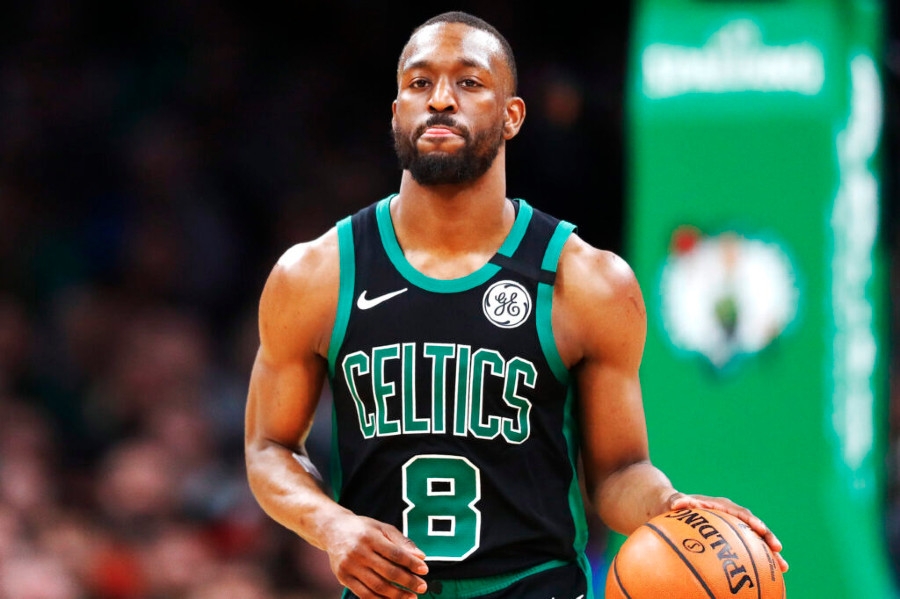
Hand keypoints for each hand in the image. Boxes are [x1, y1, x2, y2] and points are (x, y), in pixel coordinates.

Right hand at [324, 514, 428, 597]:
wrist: (332, 530)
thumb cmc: (363, 529)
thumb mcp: (382, 528)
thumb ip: (401, 542)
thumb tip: (421, 557)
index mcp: (370, 537)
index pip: (395, 553)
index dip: (411, 563)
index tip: (424, 570)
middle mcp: (359, 552)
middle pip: (388, 571)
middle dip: (408, 581)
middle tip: (423, 587)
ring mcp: (349, 566)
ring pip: (377, 586)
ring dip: (397, 595)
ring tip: (411, 597)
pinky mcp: (343, 577)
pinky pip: (364, 594)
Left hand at [667, 492, 788, 572]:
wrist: (671, 508)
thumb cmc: (670, 505)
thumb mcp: (671, 501)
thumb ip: (676, 501)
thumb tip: (678, 503)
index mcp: (718, 506)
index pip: (737, 511)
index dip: (750, 519)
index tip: (759, 528)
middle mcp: (729, 515)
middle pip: (752, 525)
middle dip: (766, 536)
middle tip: (777, 549)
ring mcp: (730, 526)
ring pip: (754, 538)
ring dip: (768, 551)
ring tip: (782, 567)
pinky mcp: (729, 537)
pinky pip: (746, 548)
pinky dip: (758, 560)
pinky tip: (769, 577)